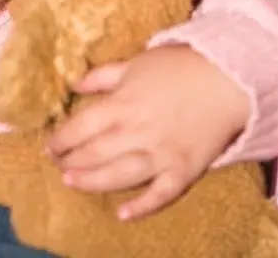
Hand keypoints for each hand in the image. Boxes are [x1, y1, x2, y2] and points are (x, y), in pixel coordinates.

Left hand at [47, 45, 250, 219]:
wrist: (228, 78)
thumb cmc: (178, 66)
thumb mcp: (135, 62)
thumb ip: (102, 76)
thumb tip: (73, 84)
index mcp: (121, 104)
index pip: (80, 127)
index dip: (60, 139)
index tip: (49, 146)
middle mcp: (136, 132)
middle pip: (94, 154)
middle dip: (71, 162)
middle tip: (57, 167)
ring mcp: (160, 154)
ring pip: (119, 176)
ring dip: (93, 182)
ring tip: (73, 184)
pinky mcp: (183, 170)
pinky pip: (159, 195)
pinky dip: (141, 207)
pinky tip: (123, 214)